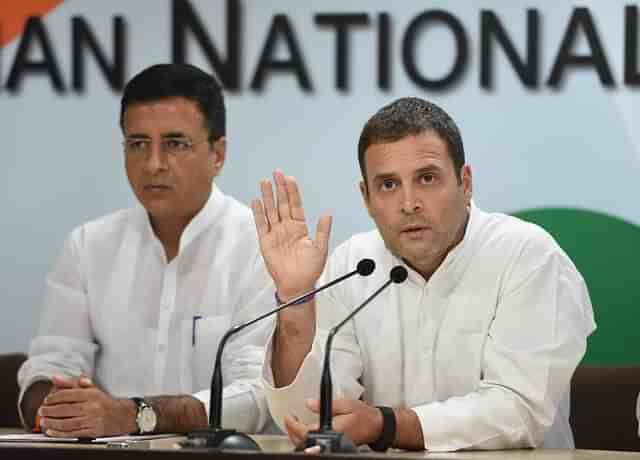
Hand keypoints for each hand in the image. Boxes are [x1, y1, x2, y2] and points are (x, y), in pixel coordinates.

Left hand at [39, 375, 135, 437]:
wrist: (123, 415)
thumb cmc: (105, 403)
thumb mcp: (91, 389)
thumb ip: (72, 384)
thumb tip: (56, 378)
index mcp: (91, 395)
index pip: (68, 395)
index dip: (54, 397)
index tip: (47, 400)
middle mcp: (91, 407)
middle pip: (64, 409)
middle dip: (49, 411)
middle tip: (42, 411)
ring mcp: (92, 420)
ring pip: (66, 423)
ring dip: (52, 423)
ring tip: (44, 421)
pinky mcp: (92, 432)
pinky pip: (72, 433)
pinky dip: (59, 433)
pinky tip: (52, 432)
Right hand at [251, 170, 331, 299]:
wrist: (297, 285)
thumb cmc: (310, 270)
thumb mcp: (320, 249)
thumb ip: (322, 231)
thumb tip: (327, 215)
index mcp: (300, 227)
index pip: (295, 205)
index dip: (292, 192)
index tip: (290, 179)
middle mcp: (287, 228)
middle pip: (282, 204)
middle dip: (279, 188)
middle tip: (276, 173)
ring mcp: (275, 233)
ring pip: (270, 210)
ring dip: (267, 196)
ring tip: (264, 182)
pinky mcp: (266, 242)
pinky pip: (261, 224)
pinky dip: (258, 213)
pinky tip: (256, 201)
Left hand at [284, 398, 382, 449]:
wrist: (376, 426)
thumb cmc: (364, 415)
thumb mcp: (346, 403)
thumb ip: (325, 404)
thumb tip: (309, 403)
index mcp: (333, 429)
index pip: (306, 432)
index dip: (294, 426)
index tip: (289, 417)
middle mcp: (332, 439)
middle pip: (304, 442)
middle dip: (292, 431)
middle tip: (288, 419)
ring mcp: (333, 444)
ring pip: (308, 446)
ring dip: (298, 436)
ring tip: (294, 424)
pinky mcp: (335, 445)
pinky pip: (315, 445)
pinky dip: (306, 439)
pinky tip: (305, 432)